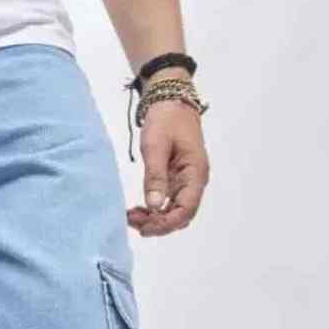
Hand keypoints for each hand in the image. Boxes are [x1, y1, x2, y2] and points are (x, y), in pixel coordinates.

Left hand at [127, 82, 209, 237]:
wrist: (170, 101)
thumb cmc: (165, 120)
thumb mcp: (156, 147)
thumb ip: (155, 177)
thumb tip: (154, 206)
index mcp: (195, 173)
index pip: (186, 210)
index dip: (165, 223)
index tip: (143, 227)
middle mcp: (194, 181)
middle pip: (181, 215)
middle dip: (158, 224)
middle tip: (132, 221)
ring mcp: (186, 181)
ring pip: (174, 211)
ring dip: (155, 219)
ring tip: (132, 217)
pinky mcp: (176, 179)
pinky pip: (168, 202)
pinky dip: (154, 210)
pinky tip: (138, 209)